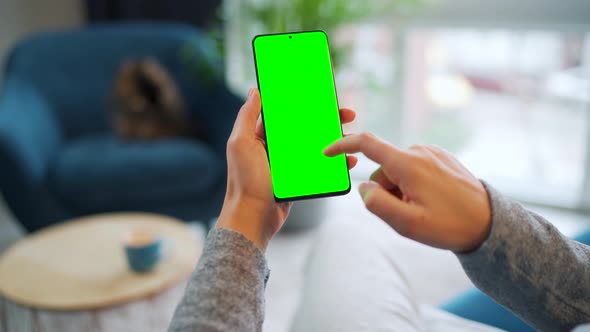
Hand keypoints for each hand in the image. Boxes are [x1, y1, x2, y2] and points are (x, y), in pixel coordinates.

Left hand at [216, 88, 357, 250]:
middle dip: (326, 119)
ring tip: (352, 137)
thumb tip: (255, 91)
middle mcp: (275, 147)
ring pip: (315, 146)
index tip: (322, 94)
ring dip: (334, 140)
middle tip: (347, 114)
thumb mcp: (241, 144)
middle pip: (305, 127)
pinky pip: (319, 166)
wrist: (253, 217)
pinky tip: (348, 160)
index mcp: (261, 135)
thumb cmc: (244, 181)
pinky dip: (334, 162)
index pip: (286, 113)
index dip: (303, 102)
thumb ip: (247, 116)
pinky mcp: (298, 178)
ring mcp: (288, 163)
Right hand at [324, 133, 491, 251]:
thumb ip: (377, 204)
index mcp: (408, 163)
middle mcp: (419, 151)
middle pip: (383, 168)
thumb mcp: (408, 223)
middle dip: (385, 190)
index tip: (327, 152)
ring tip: (424, 209)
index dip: (343, 145)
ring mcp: (431, 152)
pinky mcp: (441, 157)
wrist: (489, 222)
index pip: (367, 144)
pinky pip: (414, 169)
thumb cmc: (449, 225)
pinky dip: (413, 184)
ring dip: (401, 189)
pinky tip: (432, 201)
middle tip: (407, 214)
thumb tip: (364, 188)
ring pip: (398, 170)